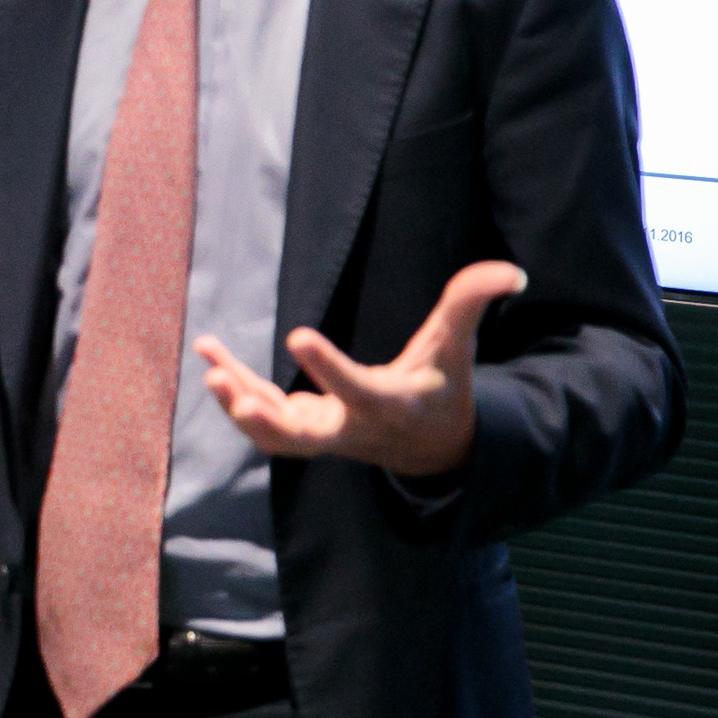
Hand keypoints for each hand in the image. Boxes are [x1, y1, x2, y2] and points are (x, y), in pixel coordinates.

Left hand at [195, 260, 527, 480]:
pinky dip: (233, 389)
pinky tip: (207, 357)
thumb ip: (471, 304)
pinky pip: (262, 416)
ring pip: (273, 432)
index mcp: (387, 405)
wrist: (430, 446)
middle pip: (302, 438)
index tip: (297, 335)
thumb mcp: (457, 348)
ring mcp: (323, 434)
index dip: (326, 367)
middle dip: (267, 421)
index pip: (355, 389)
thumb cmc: (442, 387)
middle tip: (236, 397)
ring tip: (211, 369)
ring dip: (238, 404)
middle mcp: (350, 427)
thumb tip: (511, 270)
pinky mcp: (304, 431)